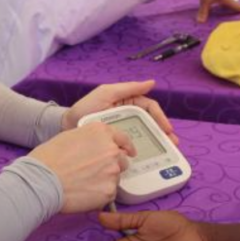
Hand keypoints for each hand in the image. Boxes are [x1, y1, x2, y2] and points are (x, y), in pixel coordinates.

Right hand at [28, 123, 134, 212]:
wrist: (41, 181)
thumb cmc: (48, 159)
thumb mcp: (70, 136)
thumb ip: (90, 140)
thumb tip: (96, 147)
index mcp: (101, 132)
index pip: (123, 138)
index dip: (126, 146)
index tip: (129, 151)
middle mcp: (111, 149)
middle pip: (122, 159)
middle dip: (112, 165)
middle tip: (94, 172)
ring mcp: (112, 170)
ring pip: (115, 177)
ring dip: (105, 180)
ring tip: (84, 183)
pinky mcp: (110, 190)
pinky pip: (109, 193)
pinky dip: (99, 194)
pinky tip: (83, 192)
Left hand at [61, 80, 177, 144]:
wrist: (67, 127)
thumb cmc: (86, 108)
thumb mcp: (107, 93)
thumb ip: (128, 88)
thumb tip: (152, 82)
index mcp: (128, 102)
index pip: (149, 108)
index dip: (160, 117)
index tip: (167, 128)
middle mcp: (129, 115)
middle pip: (151, 123)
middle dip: (163, 132)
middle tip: (172, 143)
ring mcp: (124, 129)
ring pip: (145, 134)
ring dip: (158, 141)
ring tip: (167, 150)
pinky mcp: (117, 142)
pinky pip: (134, 145)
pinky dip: (144, 150)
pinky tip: (149, 157)